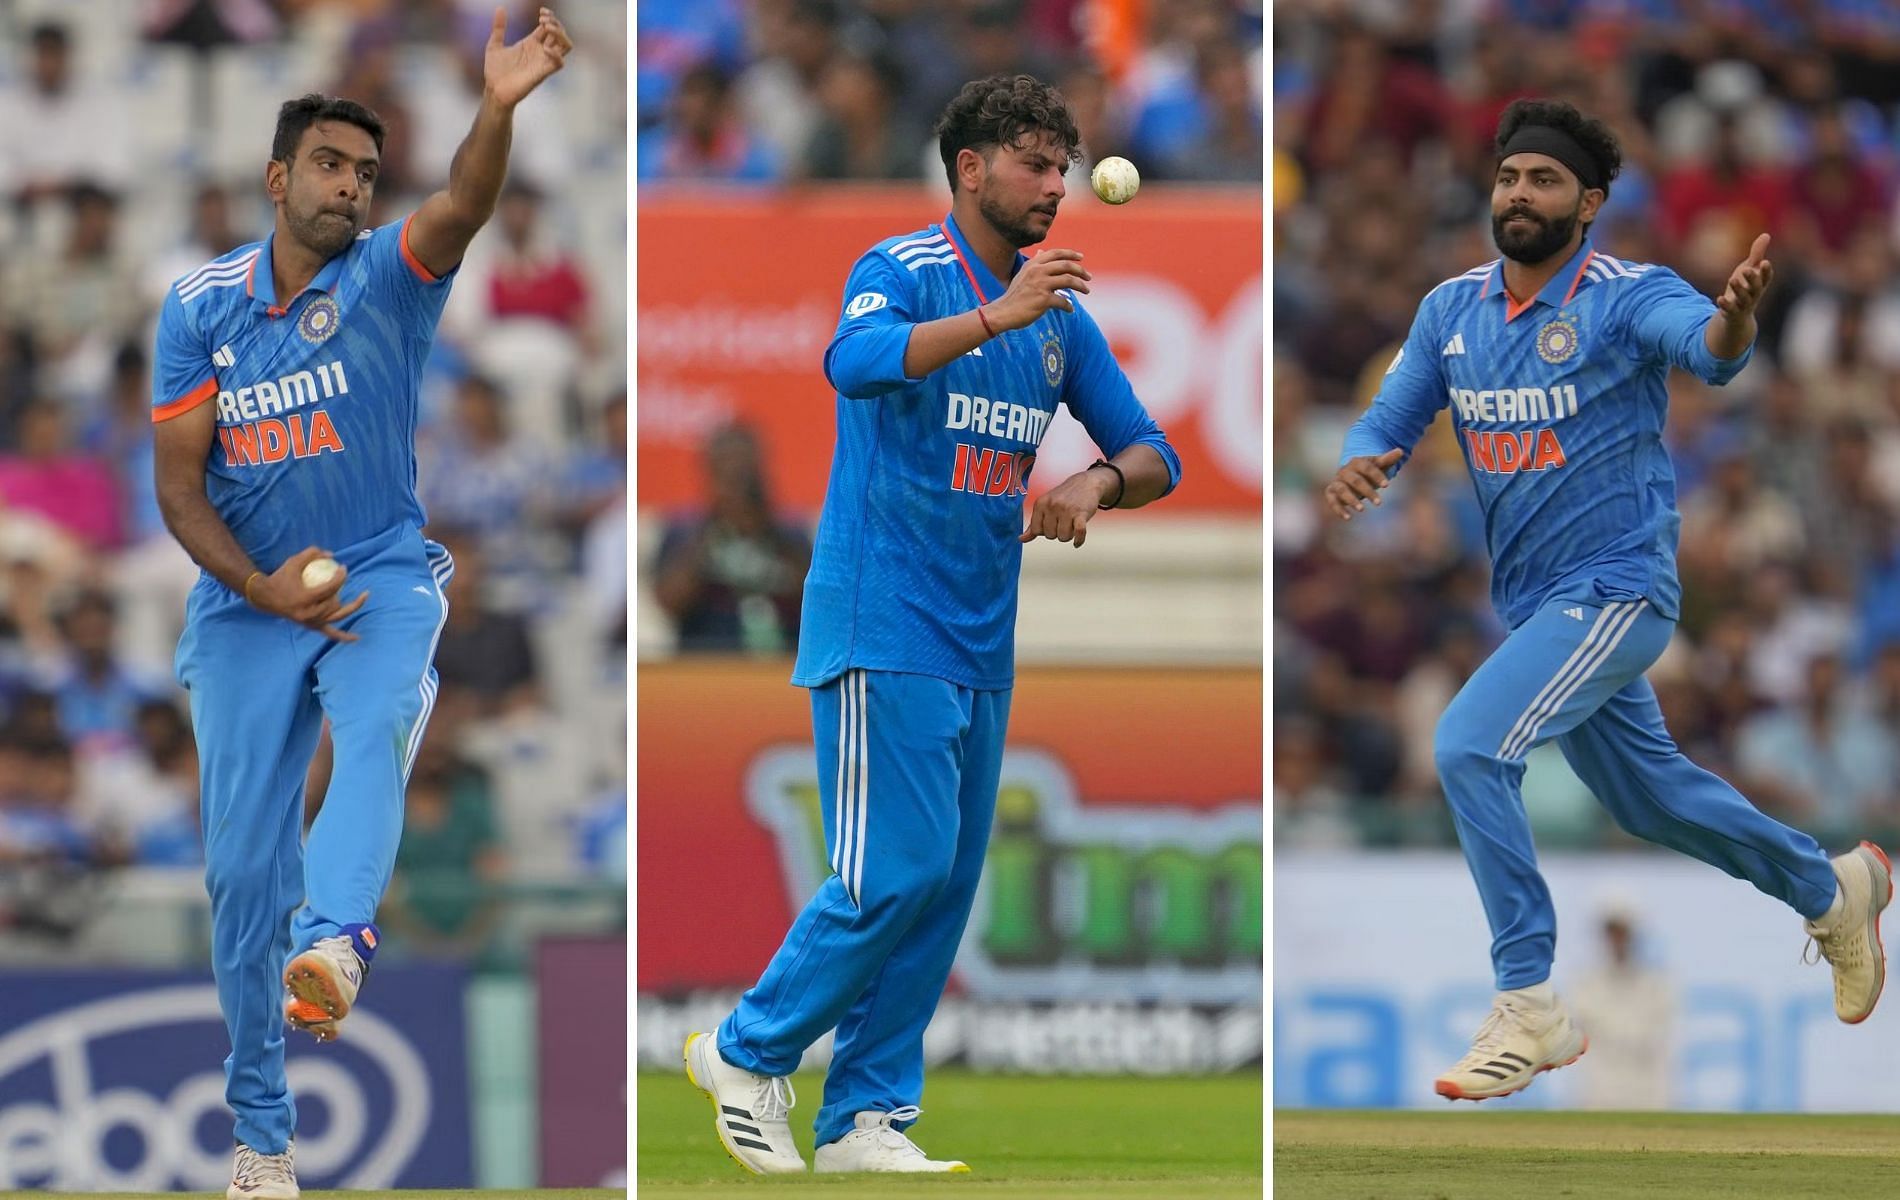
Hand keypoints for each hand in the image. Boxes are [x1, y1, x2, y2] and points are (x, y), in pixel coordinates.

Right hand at [249, 546, 368, 641]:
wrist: (265, 598)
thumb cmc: (280, 578)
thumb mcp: (293, 562)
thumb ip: (312, 554)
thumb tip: (332, 555)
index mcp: (304, 599)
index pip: (330, 589)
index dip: (341, 578)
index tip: (344, 568)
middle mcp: (309, 614)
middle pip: (335, 603)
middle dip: (340, 589)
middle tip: (342, 577)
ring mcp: (311, 623)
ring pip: (336, 617)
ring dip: (349, 606)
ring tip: (363, 595)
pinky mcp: (311, 627)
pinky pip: (330, 633)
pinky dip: (344, 637)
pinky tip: (357, 637)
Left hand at [483, 6, 572, 108]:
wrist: (494, 90)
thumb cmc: (495, 71)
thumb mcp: (494, 44)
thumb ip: (499, 27)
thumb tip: (500, 8)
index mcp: (531, 43)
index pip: (548, 27)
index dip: (549, 17)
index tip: (541, 11)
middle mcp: (540, 51)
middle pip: (559, 34)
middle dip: (556, 23)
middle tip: (542, 19)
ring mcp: (543, 61)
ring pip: (565, 46)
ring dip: (561, 34)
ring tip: (547, 27)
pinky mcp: (543, 73)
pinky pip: (559, 63)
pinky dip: (557, 54)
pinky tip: (545, 48)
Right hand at [983, 249, 1090, 332]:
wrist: (1003, 312)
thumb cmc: (1014, 295)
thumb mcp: (1022, 274)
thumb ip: (1034, 264)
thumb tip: (1042, 253)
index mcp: (1033, 264)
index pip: (1056, 253)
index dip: (1070, 254)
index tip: (1081, 257)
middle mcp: (1037, 271)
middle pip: (1066, 265)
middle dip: (1080, 270)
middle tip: (1088, 277)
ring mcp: (1041, 285)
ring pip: (1068, 281)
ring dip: (1080, 286)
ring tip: (1086, 291)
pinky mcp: (1043, 300)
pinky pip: (1063, 301)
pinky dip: (1069, 306)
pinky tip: (1070, 310)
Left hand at [1019, 467, 1115, 547]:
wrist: (1086, 483)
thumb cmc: (1064, 497)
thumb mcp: (1045, 506)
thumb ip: (1034, 523)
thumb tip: (1021, 539)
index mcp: (1041, 503)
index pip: (1036, 530)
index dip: (1045, 531)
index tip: (1052, 524)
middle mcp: (1052, 505)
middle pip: (1050, 536)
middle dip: (1057, 533)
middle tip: (1064, 522)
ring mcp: (1067, 509)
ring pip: (1063, 537)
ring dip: (1069, 535)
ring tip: (1072, 525)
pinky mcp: (1081, 513)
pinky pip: (1079, 533)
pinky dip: (1079, 540)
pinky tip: (1077, 541)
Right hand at [1323, 449, 1403, 519]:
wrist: (1350, 474)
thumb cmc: (1367, 471)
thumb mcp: (1378, 465)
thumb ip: (1387, 459)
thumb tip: (1400, 451)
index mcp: (1357, 462)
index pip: (1367, 468)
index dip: (1377, 476)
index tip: (1387, 485)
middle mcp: (1344, 471)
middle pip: (1355, 480)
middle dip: (1367, 491)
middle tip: (1379, 503)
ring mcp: (1337, 482)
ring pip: (1342, 490)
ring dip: (1351, 500)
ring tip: (1362, 510)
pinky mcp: (1331, 493)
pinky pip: (1332, 501)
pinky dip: (1338, 509)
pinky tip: (1348, 518)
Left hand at [1714, 232, 1773, 319]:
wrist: (1737, 314)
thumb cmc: (1746, 286)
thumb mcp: (1750, 268)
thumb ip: (1757, 254)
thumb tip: (1766, 235)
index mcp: (1760, 283)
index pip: (1766, 277)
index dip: (1766, 271)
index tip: (1764, 262)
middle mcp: (1754, 294)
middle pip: (1756, 287)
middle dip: (1753, 278)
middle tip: (1747, 269)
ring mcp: (1743, 304)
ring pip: (1743, 298)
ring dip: (1738, 289)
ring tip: (1731, 279)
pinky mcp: (1732, 312)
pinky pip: (1730, 309)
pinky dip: (1725, 305)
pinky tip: (1719, 298)